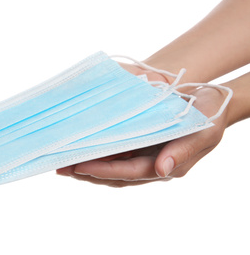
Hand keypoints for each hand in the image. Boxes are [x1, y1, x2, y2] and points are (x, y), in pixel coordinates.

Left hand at [56, 85, 228, 187]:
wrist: (209, 98)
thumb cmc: (209, 114)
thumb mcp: (203, 131)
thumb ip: (182, 151)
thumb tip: (162, 170)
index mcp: (167, 164)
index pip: (130, 171)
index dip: (105, 170)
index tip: (81, 167)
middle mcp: (152, 163)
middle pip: (115, 173)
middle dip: (88, 172)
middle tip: (62, 167)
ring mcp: (144, 154)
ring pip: (112, 165)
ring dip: (89, 165)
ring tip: (64, 162)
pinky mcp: (139, 143)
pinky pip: (115, 152)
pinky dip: (98, 152)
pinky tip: (82, 148)